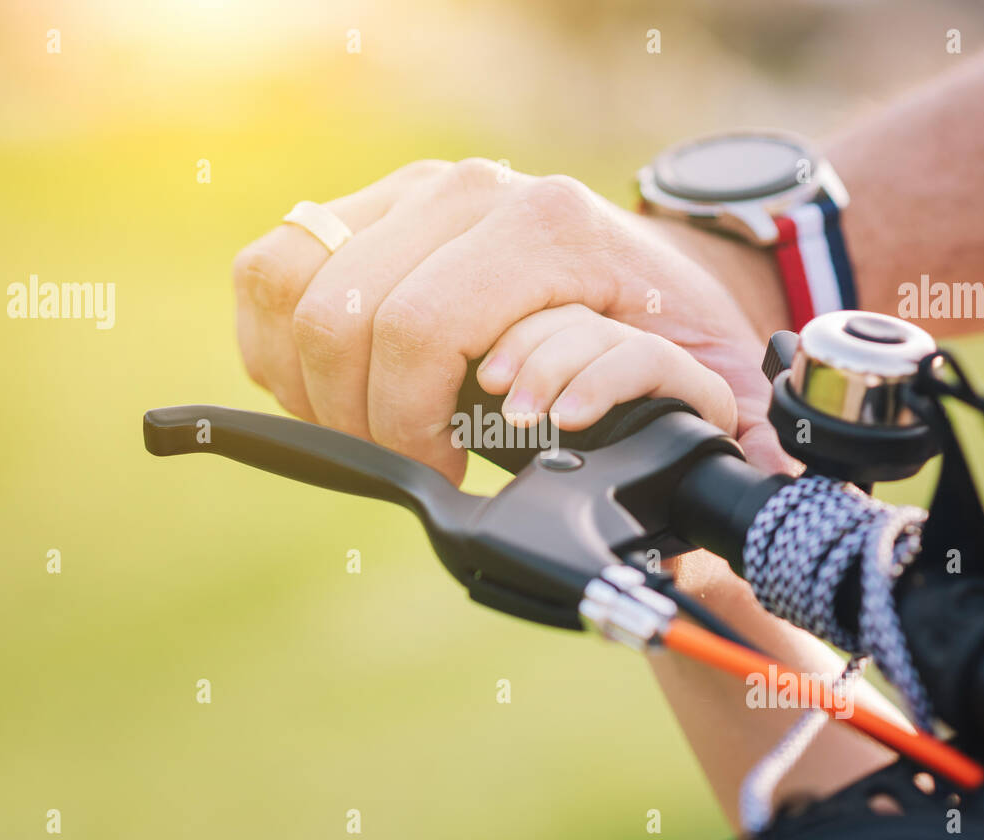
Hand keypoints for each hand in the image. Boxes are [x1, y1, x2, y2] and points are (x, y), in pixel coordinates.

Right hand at [233, 159, 792, 482]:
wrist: (659, 267)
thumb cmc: (674, 333)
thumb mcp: (704, 381)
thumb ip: (703, 431)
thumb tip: (710, 505)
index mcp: (546, 228)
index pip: (416, 331)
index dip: (405, 426)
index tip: (442, 471)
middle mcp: (472, 190)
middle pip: (341, 316)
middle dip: (356, 417)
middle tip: (408, 460)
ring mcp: (414, 190)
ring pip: (289, 282)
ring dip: (306, 380)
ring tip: (367, 425)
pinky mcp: (374, 205)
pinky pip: (273, 266)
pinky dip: (276, 340)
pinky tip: (328, 385)